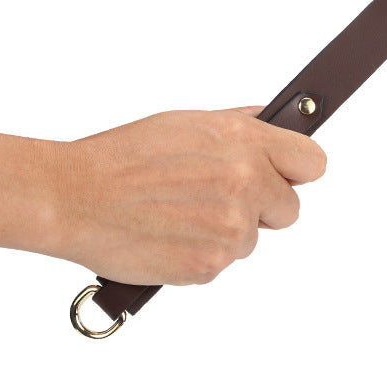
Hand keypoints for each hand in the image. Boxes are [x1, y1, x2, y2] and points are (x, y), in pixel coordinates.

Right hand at [52, 107, 326, 285]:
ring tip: (181, 213)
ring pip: (252, 239)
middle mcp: (245, 181)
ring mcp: (230, 227)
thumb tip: (269, 120)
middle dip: (261, 206)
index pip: (312, 162)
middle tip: (218, 197)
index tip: (285, 174)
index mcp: (242, 140)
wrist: (74, 196)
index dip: (296, 170)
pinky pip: (223, 263)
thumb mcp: (187, 122)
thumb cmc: (123, 156)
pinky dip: (201, 255)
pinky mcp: (210, 265)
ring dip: (226, 232)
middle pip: (289, 208)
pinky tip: (171, 234)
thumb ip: (239, 124)